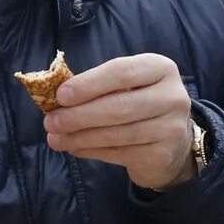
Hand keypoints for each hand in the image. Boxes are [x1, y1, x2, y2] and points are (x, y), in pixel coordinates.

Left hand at [46, 54, 197, 190]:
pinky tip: (74, 148)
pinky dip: (91, 151)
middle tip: (50, 122)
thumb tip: (57, 98)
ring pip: (117, 134)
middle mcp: (172, 96)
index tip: (60, 95)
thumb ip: (98, 86)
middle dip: (79, 115)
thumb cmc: (139, 104)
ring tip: (55, 138)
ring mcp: (171, 128)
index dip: (89, 84)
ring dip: (79, 137)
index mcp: (160, 68)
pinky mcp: (162, 155)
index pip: (122, 72)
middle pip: (119, 106)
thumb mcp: (126, 86)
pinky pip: (119, 153)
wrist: (173, 141)